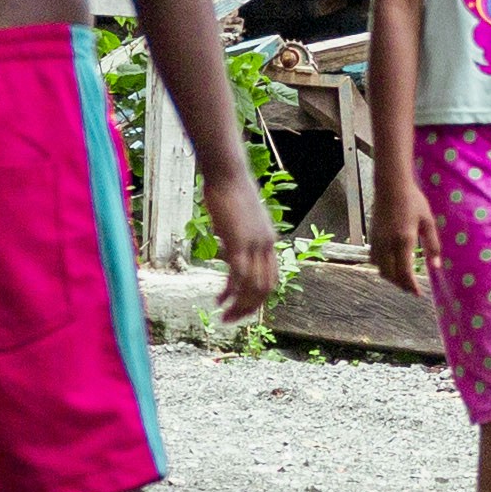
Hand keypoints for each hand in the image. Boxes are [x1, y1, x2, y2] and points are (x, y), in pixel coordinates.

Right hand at [208, 178, 282, 327]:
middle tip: (231, 318)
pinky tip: (220, 300)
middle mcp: (266, 245)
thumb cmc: (229, 192)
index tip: (240, 306)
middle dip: (250, 308)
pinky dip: (231, 292)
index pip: (270, 278)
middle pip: (266, 288)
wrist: (228, 173)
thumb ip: (238, 238)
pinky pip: (239, 275)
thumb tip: (230, 251)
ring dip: (240, 305)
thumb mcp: (239, 220)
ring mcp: (254, 244)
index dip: (257, 297)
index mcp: (268, 241)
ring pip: (254, 286)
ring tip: (224, 315)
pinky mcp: (239, 241)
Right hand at [371, 206, 428, 296]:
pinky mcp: (372, 237)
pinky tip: (391, 265)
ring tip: (403, 280)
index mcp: (404, 240)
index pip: (405, 272)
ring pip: (381, 269)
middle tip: (412, 289)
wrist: (391, 186)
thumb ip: (432, 245)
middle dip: (402, 285)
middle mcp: (387, 244)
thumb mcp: (428, 222)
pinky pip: (374, 259)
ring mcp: (377, 241)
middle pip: (391, 275)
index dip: (411, 286)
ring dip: (391, 278)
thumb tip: (436, 266)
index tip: (418, 294)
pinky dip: (382, 267)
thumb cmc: (413, 201)